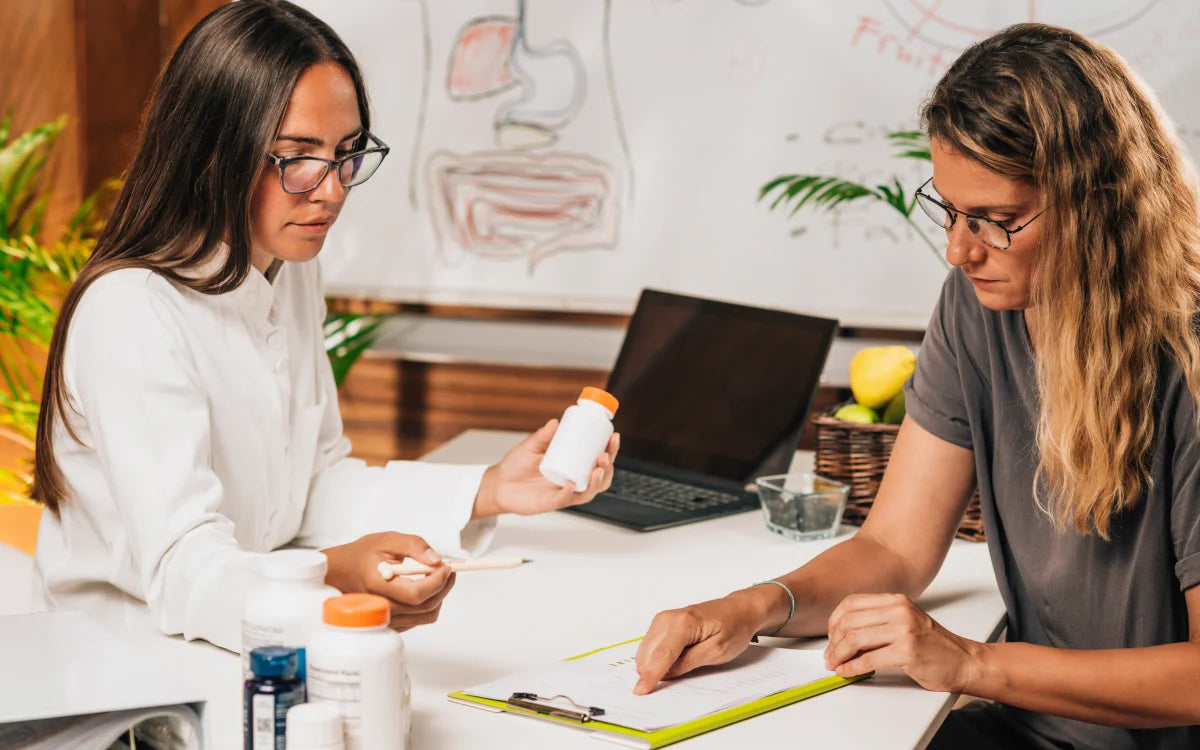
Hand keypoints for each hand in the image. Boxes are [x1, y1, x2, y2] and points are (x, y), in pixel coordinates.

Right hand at [322, 532, 456, 630]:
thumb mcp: (387, 540)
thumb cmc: (361, 555)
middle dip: (444, 586)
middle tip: (448, 569)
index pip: (416, 593)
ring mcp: (385, 619)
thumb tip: (436, 559)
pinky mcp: (390, 623)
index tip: (447, 567)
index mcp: (378, 585)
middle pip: (425, 606)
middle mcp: (380, 607)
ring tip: (437, 577)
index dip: (437, 581)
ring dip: (439, 596)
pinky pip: (418, 620)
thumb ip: (414, 546)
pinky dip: (428, 605)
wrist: (340, 572)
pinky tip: (424, 588)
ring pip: (426, 616)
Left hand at [472, 419, 618, 517]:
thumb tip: (556, 422)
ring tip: (597, 468)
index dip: (610, 449)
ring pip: (589, 491)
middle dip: (608, 466)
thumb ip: (543, 435)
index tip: (613, 436)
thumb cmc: (517, 465)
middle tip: (605, 454)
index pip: (598, 458)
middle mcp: (574, 480)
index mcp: (574, 465)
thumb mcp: (532, 445)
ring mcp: (564, 493)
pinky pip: (565, 500)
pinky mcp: (552, 503)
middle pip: (600, 476)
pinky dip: (570, 493)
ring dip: (597, 481)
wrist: (499, 484)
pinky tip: (572, 483)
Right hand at [632, 590, 770, 694]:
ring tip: (683, 664)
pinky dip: (656, 658)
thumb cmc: (733, 627)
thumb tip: (665, 674)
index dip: (650, 675)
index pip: (661, 655)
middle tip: (676, 679)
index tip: (640, 690)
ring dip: (654, 665)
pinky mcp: (661, 623)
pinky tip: (675, 660)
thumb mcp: (716, 651)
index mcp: (683, 623)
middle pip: (648, 654)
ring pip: (645, 651)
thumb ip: (688, 662)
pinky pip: (650, 646)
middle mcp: (668, 618)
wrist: (737, 610)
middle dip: (653, 672)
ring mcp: (662, 619)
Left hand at [824, 593, 980, 692]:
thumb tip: (844, 633)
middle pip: (850, 622)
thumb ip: (879, 620)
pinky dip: (852, 668)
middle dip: (833, 641)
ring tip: (834, 664)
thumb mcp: (906, 621)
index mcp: (896, 601)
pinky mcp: (907, 652)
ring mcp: (903, 630)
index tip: (830, 636)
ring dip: (839, 655)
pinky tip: (846, 672)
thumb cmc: (934, 645)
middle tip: (829, 655)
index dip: (834, 621)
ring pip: (855, 639)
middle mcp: (899, 611)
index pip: (852, 603)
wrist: (964, 661)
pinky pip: (868, 659)